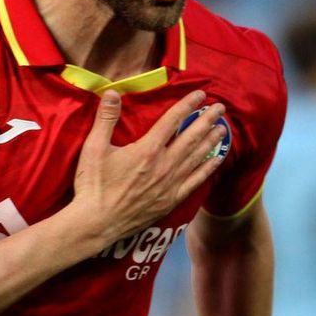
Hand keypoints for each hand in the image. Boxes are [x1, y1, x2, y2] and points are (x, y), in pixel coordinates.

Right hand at [72, 89, 225, 243]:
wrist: (97, 223)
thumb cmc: (93, 185)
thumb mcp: (94, 148)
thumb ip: (105, 119)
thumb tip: (112, 92)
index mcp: (146, 150)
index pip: (172, 121)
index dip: (187, 105)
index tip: (200, 94)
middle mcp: (163, 165)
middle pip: (191, 137)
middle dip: (206, 120)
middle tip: (220, 108)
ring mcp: (170, 184)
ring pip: (196, 157)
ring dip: (211, 141)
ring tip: (222, 128)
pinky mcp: (171, 200)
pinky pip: (195, 181)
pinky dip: (208, 168)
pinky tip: (217, 159)